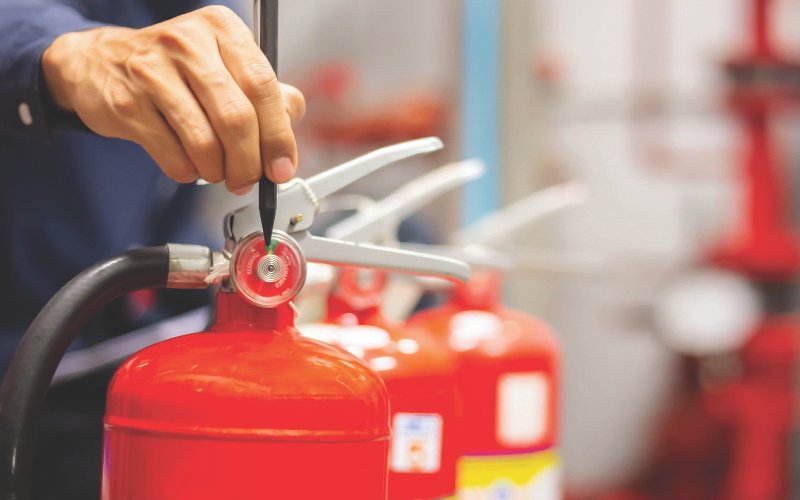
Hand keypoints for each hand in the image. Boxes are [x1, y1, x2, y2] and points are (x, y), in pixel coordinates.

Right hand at [42, 5, 304, 192]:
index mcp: (221, 29)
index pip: (262, 87)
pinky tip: (189, 164)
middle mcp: (187, 42)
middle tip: (248, 180)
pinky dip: (188, 172)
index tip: (282, 168)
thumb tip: (290, 126)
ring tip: (218, 173)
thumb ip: (266, 94)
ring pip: (205, 143)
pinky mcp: (126, 103)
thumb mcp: (225, 66)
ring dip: (218, 172)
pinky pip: (173, 156)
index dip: (279, 136)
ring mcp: (152, 71)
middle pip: (236, 118)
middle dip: (249, 163)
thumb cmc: (176, 70)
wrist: (98, 62)